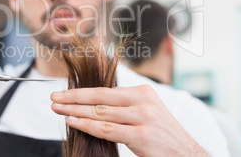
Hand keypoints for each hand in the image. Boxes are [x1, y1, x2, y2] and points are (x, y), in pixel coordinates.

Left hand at [51, 85, 207, 156]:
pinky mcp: (142, 135)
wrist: (186, 153)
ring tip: (58, 109)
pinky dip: (87, 125)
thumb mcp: (146, 111)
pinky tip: (72, 122)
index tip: (62, 93)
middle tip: (54, 98)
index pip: (104, 91)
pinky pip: (107, 129)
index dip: (80, 92)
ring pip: (100, 112)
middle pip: (99, 98)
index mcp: (142, 91)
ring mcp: (143, 118)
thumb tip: (92, 102)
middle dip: (73, 98)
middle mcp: (142, 101)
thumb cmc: (161, 133)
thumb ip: (123, 105)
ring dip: (75, 111)